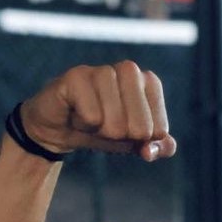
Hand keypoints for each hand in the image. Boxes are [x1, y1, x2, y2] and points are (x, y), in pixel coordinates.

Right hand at [19, 61, 175, 161]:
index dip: (141, 140)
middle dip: (122, 138)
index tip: (126, 130)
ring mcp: (102, 70)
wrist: (61, 128)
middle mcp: (129, 70)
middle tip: (105, 126)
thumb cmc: (104, 130)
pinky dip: (83, 125)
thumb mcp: (137, 143)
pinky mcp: (76, 76)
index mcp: (150, 82)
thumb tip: (150, 151)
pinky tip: (75, 114)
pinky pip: (91, 117)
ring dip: (101, 131)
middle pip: (140, 127)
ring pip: (115, 123)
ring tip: (90, 119)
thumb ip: (160, 148)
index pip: (159, 130)